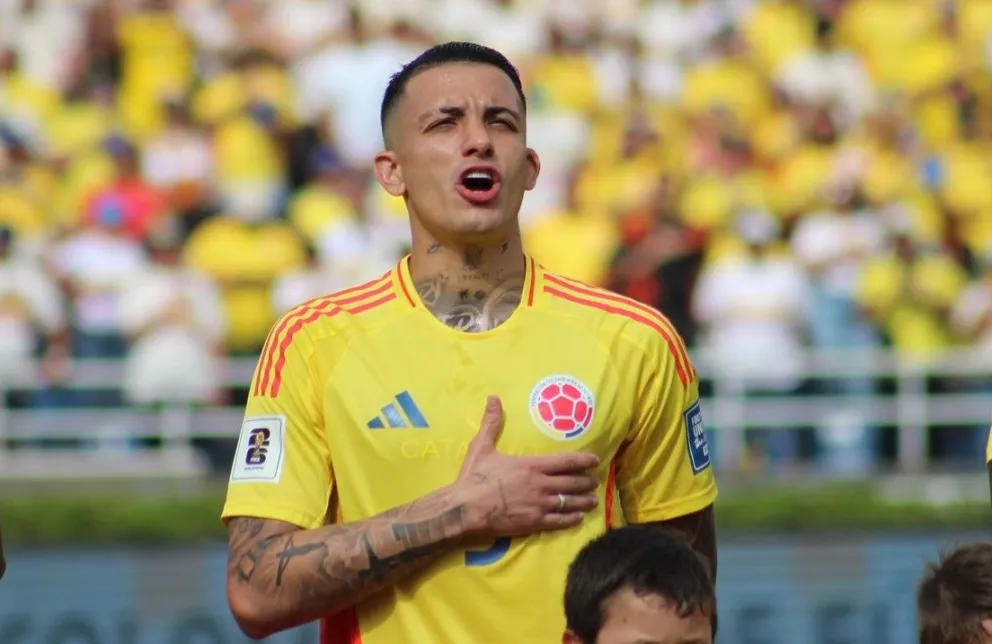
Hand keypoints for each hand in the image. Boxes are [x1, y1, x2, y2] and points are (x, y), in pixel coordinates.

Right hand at [452, 396, 599, 537]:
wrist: (466, 508)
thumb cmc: (475, 477)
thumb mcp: (482, 446)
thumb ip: (491, 423)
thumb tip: (493, 398)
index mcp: (532, 465)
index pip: (566, 461)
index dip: (583, 460)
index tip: (595, 460)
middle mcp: (541, 484)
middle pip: (572, 482)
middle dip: (587, 482)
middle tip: (595, 481)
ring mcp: (540, 505)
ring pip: (570, 502)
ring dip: (584, 501)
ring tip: (593, 501)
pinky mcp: (535, 523)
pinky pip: (560, 521)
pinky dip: (572, 519)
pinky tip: (579, 518)